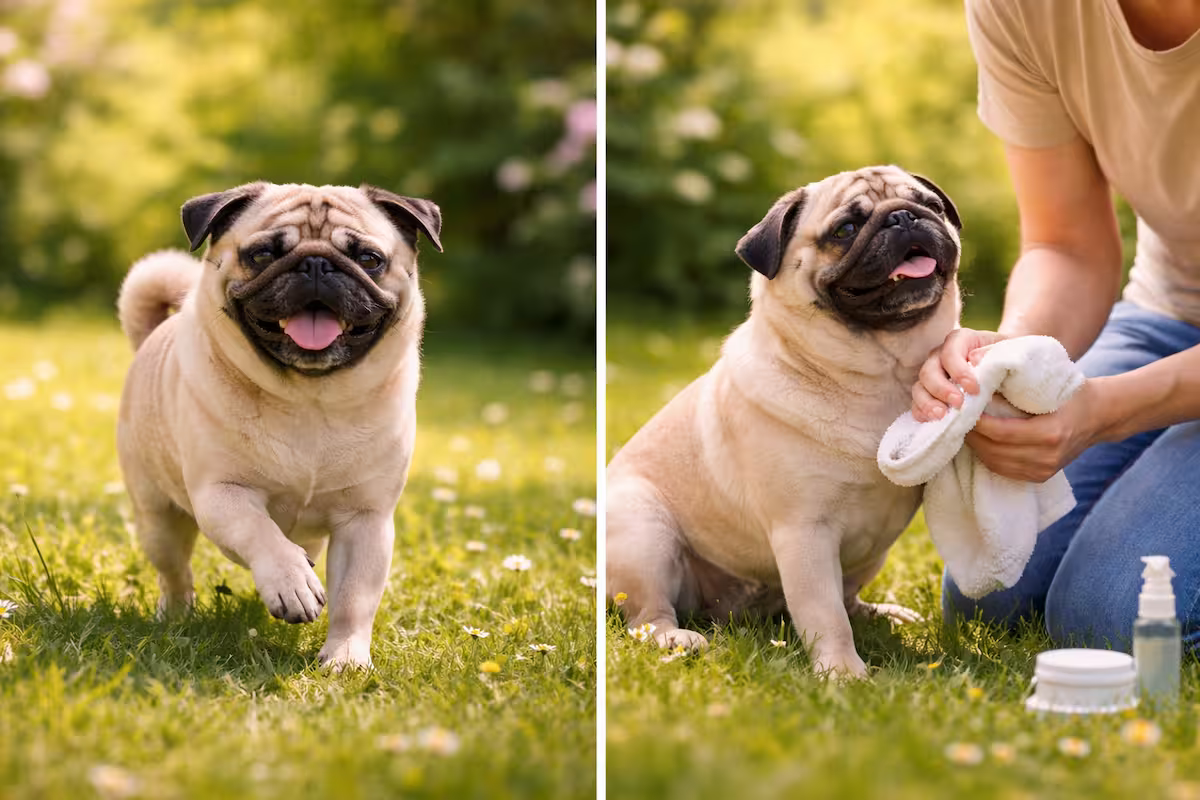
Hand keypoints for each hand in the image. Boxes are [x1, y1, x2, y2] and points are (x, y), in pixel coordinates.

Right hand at [912, 329, 1008, 421]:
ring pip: (919, 388)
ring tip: (941, 416)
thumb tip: (974, 359)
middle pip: (928, 371)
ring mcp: (932, 375)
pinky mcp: (928, 394)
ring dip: (927, 403)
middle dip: (941, 389)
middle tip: (958, 404)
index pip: (950, 352)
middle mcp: (940, 356)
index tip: (974, 389)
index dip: (958, 371)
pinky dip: (921, 413)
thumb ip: (994, 351)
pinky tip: (932, 421)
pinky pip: (916, 405)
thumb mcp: (1009, 349)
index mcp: (959, 340)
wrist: (1005, 368)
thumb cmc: (1007, 358)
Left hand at [963, 379, 1104, 481]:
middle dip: (971, 434)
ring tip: (965, 428)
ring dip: (976, 446)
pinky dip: (988, 456)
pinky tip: (980, 441)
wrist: (1099, 417)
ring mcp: (1044, 470)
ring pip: (995, 462)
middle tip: (956, 419)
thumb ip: (1013, 375)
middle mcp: (1048, 456)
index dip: (978, 422)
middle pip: (995, 450)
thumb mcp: (1048, 380)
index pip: (1001, 432)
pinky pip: (1004, 470)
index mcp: (1051, 432)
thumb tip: (976, 360)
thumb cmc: (1070, 393)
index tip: (963, 408)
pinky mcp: (1040, 477)